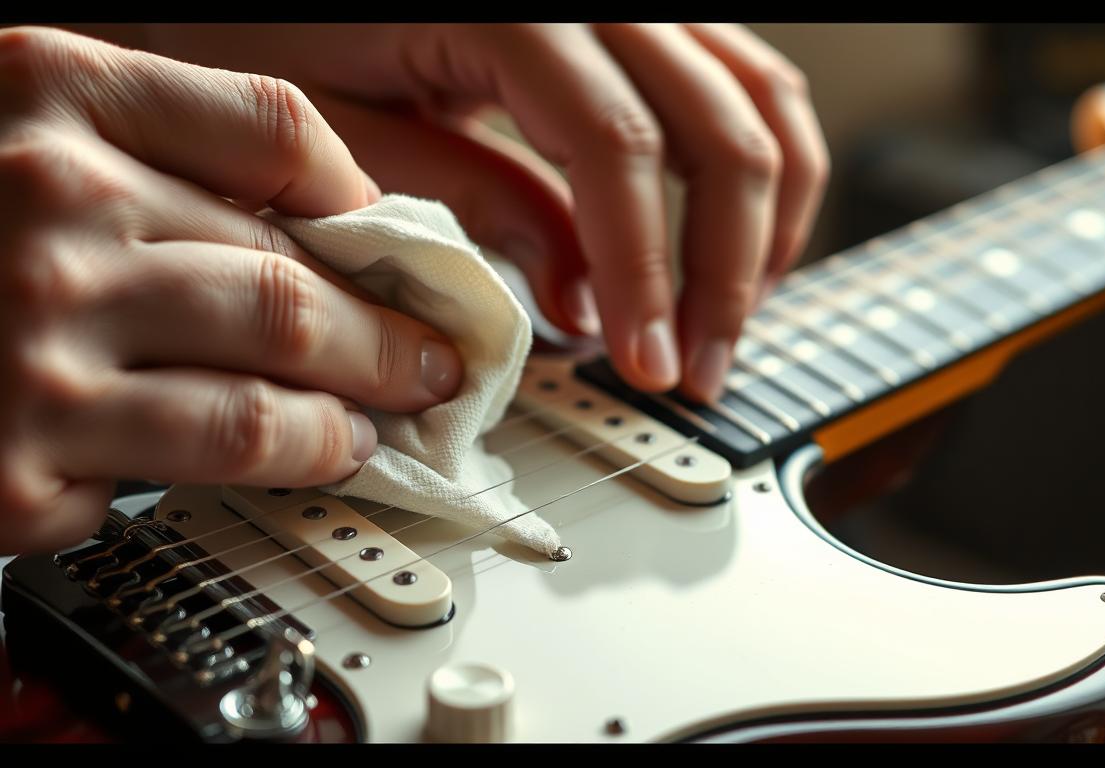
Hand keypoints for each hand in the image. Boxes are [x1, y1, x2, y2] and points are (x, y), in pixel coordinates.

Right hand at [0, 27, 464, 553]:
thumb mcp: (9, 117)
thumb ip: (147, 138)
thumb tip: (321, 211)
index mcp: (46, 93)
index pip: (278, 134)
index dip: (366, 199)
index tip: (400, 247)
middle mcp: (43, 212)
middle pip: (291, 282)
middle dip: (386, 338)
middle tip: (428, 364)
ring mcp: (29, 347)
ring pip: (264, 403)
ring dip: (342, 424)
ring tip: (369, 428)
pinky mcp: (9, 470)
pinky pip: (176, 481)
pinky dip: (237, 480)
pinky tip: (275, 468)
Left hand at [139, 23, 830, 401]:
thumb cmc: (265, 17)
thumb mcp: (334, 125)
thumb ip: (456, 202)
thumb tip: (575, 297)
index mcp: (509, 1)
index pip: (617, 145)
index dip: (646, 269)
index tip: (647, 363)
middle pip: (718, 124)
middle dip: (723, 268)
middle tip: (694, 371)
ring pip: (759, 97)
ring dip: (763, 221)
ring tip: (727, 321)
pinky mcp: (643, 19)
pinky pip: (742, 79)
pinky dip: (758, 165)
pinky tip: (734, 241)